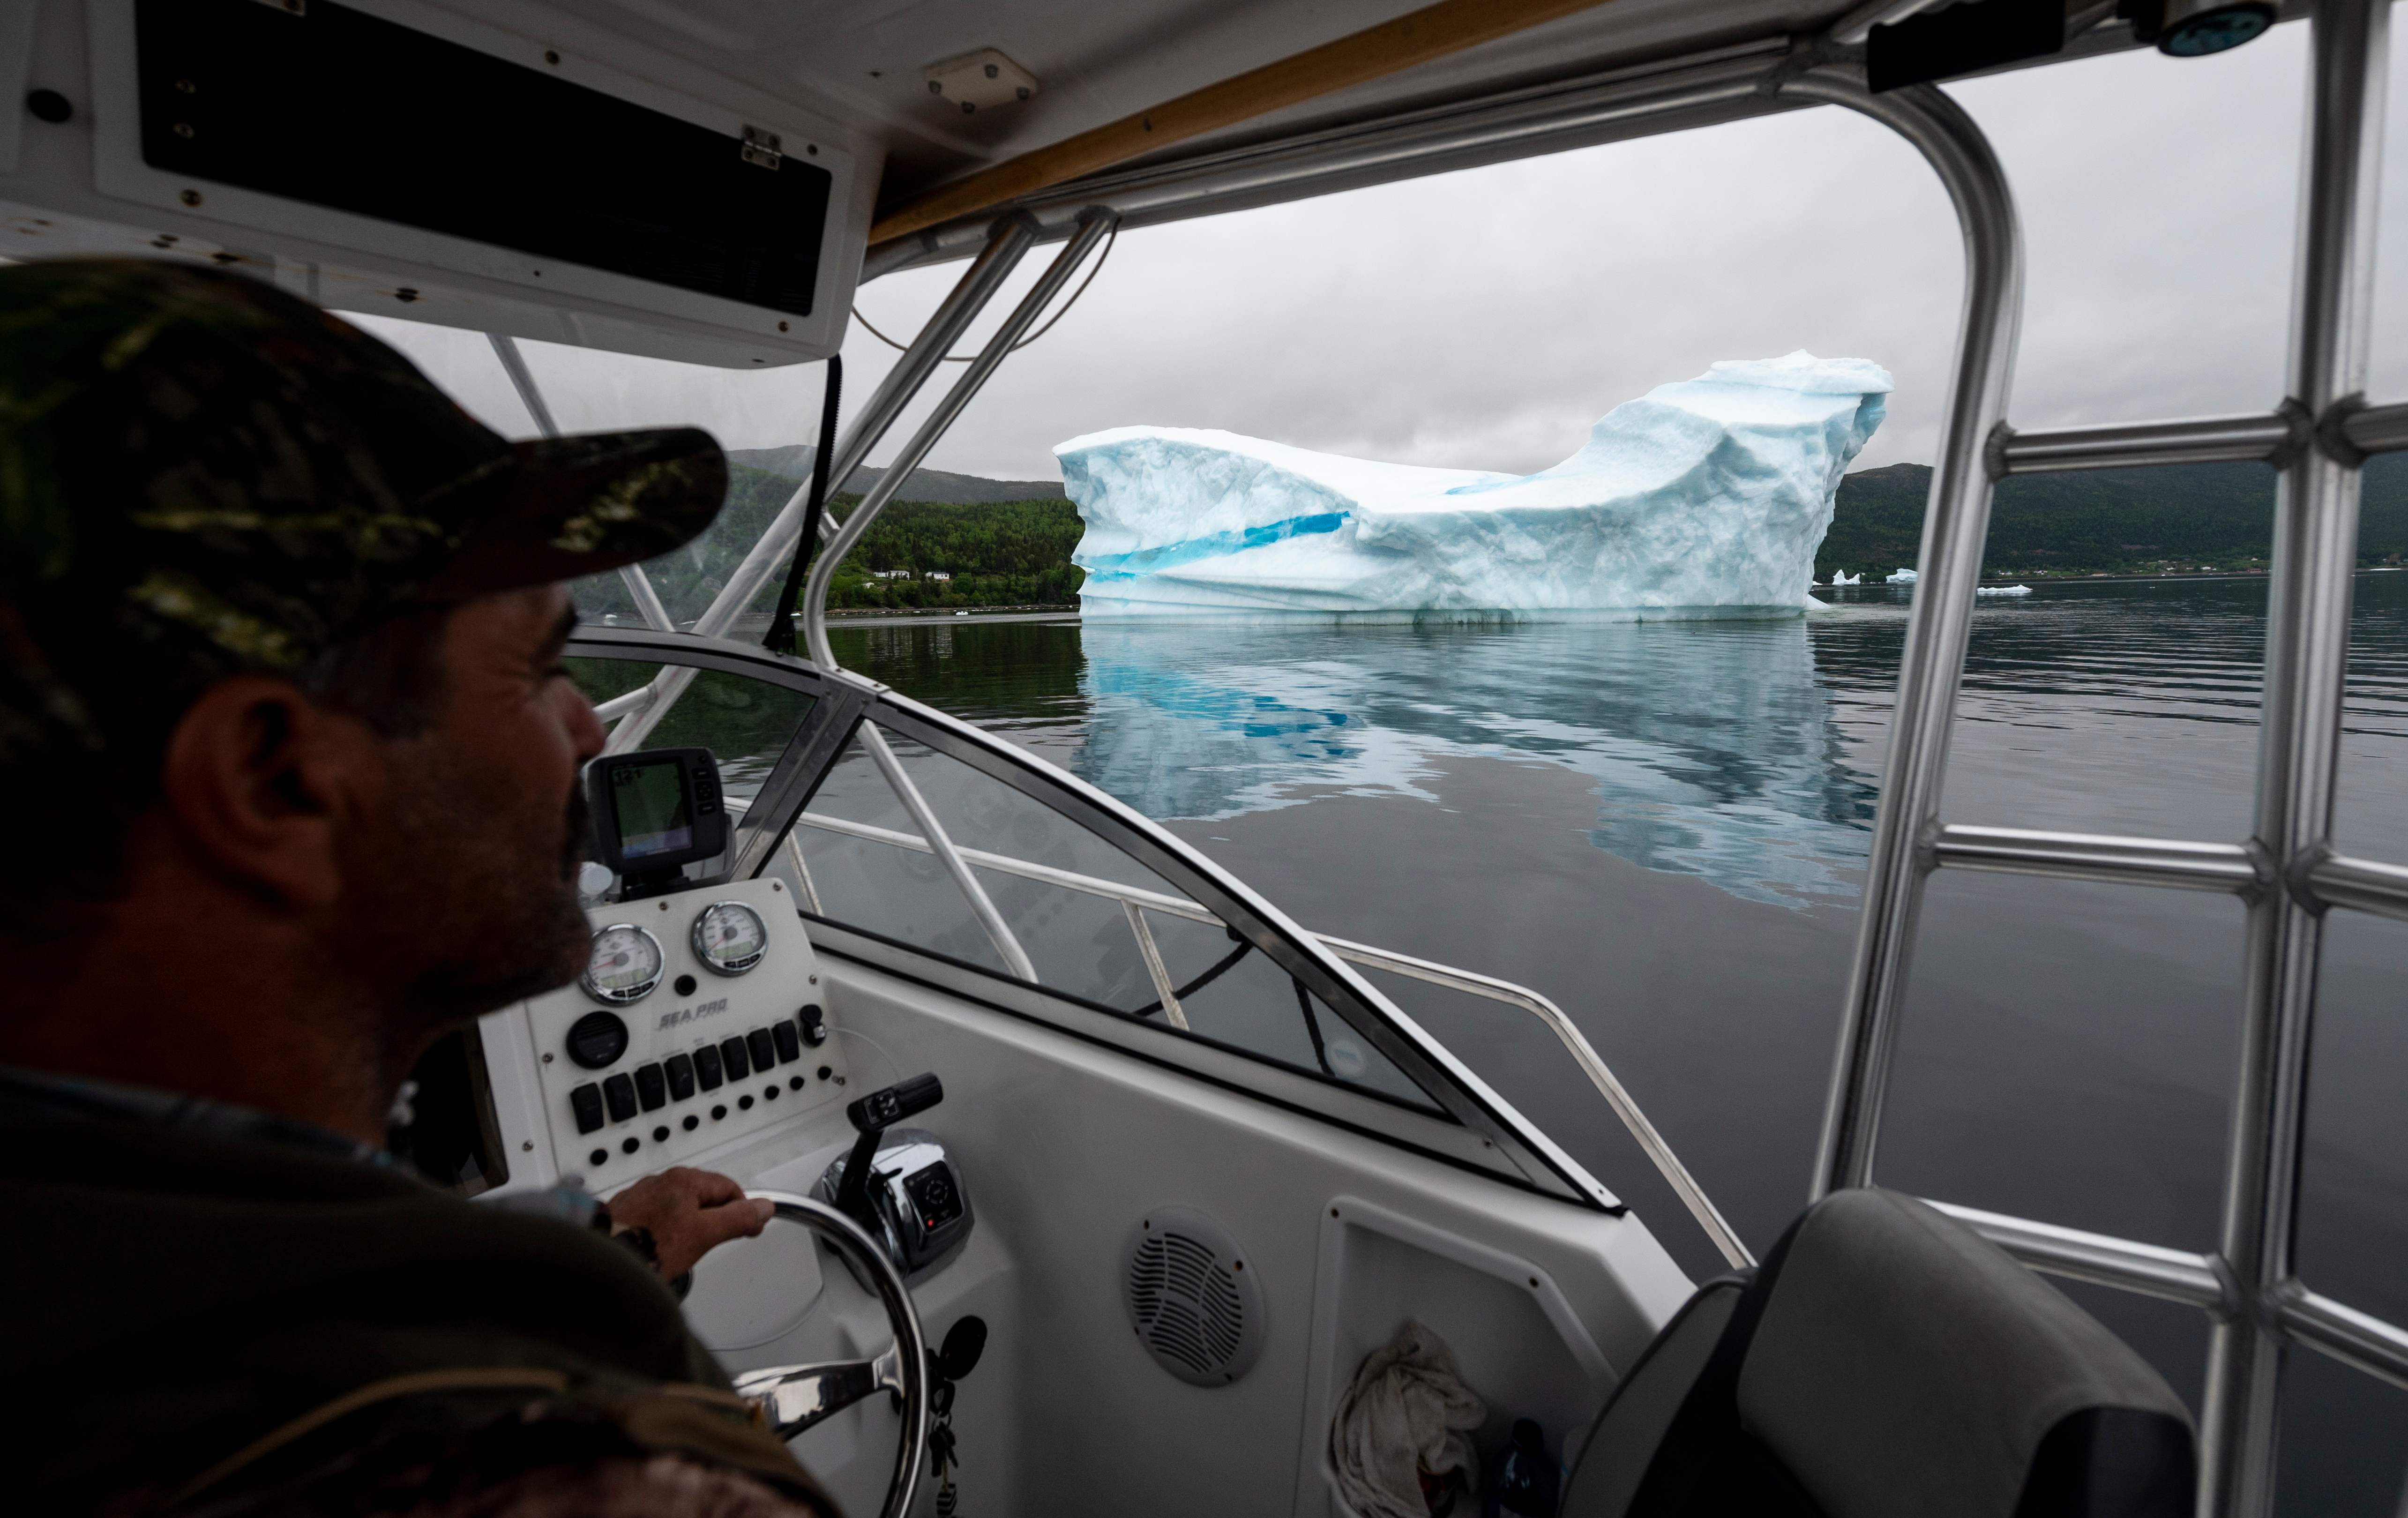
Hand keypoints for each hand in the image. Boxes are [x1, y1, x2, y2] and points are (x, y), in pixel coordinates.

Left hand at [608, 1167, 773, 1279]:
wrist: (602, 1260)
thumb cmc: (649, 1245)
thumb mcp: (705, 1234)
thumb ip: (738, 1218)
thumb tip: (764, 1207)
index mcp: (683, 1179)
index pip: (728, 1188)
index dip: (743, 1210)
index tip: (748, 1229)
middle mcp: (660, 1181)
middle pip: (702, 1195)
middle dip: (713, 1217)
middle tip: (714, 1242)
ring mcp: (639, 1196)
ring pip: (677, 1206)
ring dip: (687, 1223)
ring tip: (683, 1250)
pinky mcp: (623, 1212)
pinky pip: (654, 1217)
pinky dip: (663, 1230)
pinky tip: (659, 1249)